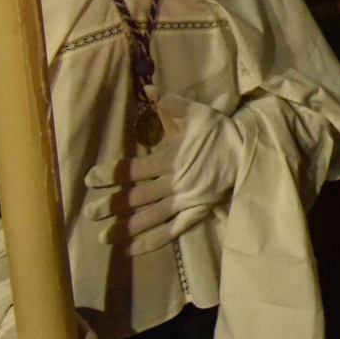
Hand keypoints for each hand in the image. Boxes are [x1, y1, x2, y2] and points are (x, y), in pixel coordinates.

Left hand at [84, 87, 245, 255]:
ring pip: (152, 217)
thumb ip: (170, 102)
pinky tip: (132, 250)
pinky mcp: (197, 212)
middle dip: (112, 205)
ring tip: (103, 238)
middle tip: (89, 213)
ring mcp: (187, 200)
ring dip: (127, 227)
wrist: (250, 151)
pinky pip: (172, 231)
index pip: (136, 168)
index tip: (90, 179)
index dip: (112, 174)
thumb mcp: (197, 112)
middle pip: (139, 196)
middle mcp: (176, 182)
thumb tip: (146, 88)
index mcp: (173, 157)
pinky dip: (152, 241)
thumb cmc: (221, 131)